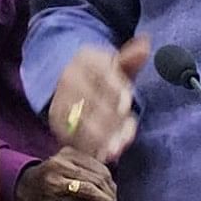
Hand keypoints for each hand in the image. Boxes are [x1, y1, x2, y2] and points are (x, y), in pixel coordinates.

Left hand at [14, 148, 115, 200]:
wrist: (27, 182)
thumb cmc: (41, 199)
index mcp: (54, 181)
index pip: (87, 188)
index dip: (104, 199)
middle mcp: (59, 163)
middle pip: (95, 176)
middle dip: (110, 191)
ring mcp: (64, 153)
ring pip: (98, 168)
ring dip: (109, 182)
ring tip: (115, 196)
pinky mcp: (69, 149)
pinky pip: (94, 161)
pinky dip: (103, 173)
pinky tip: (107, 184)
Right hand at [45, 38, 148, 163]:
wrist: (69, 79)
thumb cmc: (103, 75)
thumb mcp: (116, 64)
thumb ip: (131, 58)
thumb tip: (145, 44)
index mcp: (86, 58)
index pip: (101, 73)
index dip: (114, 90)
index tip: (126, 104)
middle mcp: (69, 77)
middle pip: (90, 100)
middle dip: (109, 120)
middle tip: (123, 137)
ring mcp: (60, 98)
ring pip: (79, 120)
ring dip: (98, 138)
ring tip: (115, 150)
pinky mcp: (56, 119)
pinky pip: (70, 134)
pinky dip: (87, 147)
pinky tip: (103, 155)